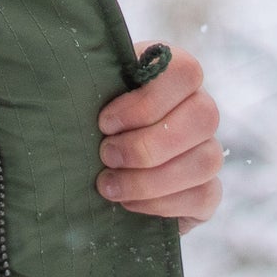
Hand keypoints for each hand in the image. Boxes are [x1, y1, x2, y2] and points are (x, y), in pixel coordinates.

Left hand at [95, 45, 221, 234]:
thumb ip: (87, 86)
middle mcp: (197, 110)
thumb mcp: (81, 99)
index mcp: (171, 78)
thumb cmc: (82, 125)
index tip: (104, 122)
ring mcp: (206, 150)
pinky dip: (162, 204)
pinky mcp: (204, 191)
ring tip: (109, 186)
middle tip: (106, 156)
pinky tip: (129, 204)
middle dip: (147, 145)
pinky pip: (204, 196)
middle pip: (204, 118)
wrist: (83, 169)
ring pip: (205, 161)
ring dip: (151, 180)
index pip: (185, 73)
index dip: (146, 102)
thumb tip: (71, 80)